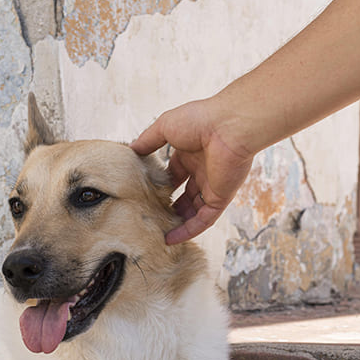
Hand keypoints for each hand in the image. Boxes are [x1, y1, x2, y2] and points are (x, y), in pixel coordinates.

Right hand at [131, 99, 254, 244]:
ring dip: (178, 222)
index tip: (145, 195)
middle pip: (184, 195)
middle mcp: (203, 171)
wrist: (229, 127)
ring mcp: (212, 186)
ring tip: (157, 232)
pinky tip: (171, 238)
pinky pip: (204, 220)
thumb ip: (148, 140)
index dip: (161, 185)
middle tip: (151, 217)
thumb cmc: (199, 120)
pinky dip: (189, 230)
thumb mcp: (164, 127)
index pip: (174, 174)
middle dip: (169, 206)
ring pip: (193, 210)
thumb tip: (131, 150)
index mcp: (191, 153)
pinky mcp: (221, 199)